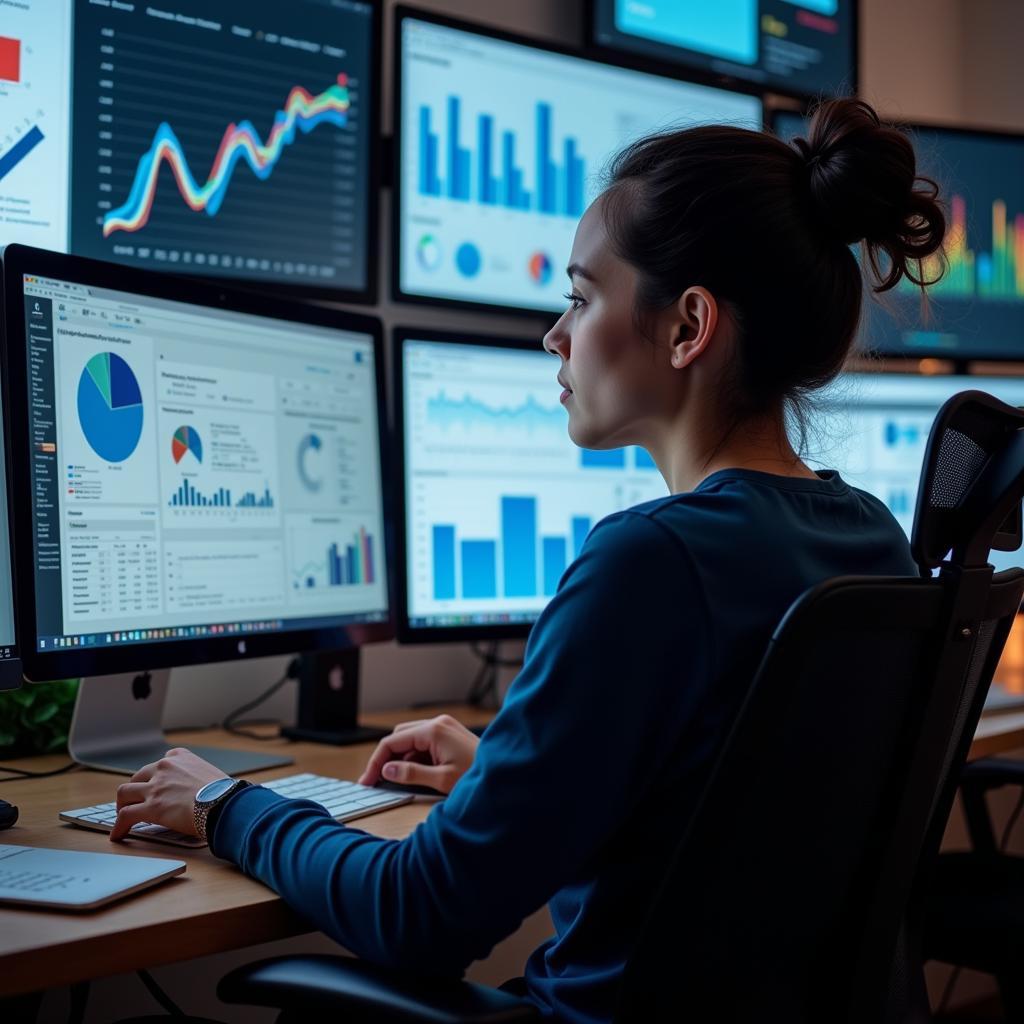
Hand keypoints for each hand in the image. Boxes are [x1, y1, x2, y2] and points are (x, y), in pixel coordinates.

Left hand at [110, 747, 227, 841]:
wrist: (224, 803)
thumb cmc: (224, 792)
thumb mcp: (211, 774)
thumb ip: (198, 778)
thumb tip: (202, 794)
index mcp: (180, 757)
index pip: (161, 762)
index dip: (156, 776)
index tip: (156, 785)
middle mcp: (164, 767)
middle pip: (138, 777)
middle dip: (135, 790)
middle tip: (135, 802)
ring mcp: (155, 787)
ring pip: (124, 793)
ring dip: (122, 805)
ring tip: (122, 816)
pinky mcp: (150, 807)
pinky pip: (125, 815)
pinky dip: (119, 826)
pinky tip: (118, 834)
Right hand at [357, 715, 478, 794]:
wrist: (507, 772)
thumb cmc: (479, 775)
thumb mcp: (442, 779)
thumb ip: (411, 774)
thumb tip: (387, 771)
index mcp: (434, 730)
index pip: (393, 741)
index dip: (376, 761)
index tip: (368, 780)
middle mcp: (438, 723)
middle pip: (399, 736)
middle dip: (386, 757)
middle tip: (376, 780)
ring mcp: (445, 728)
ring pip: (410, 740)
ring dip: (400, 758)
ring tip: (394, 781)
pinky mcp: (449, 736)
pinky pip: (423, 744)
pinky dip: (414, 758)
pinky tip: (413, 774)